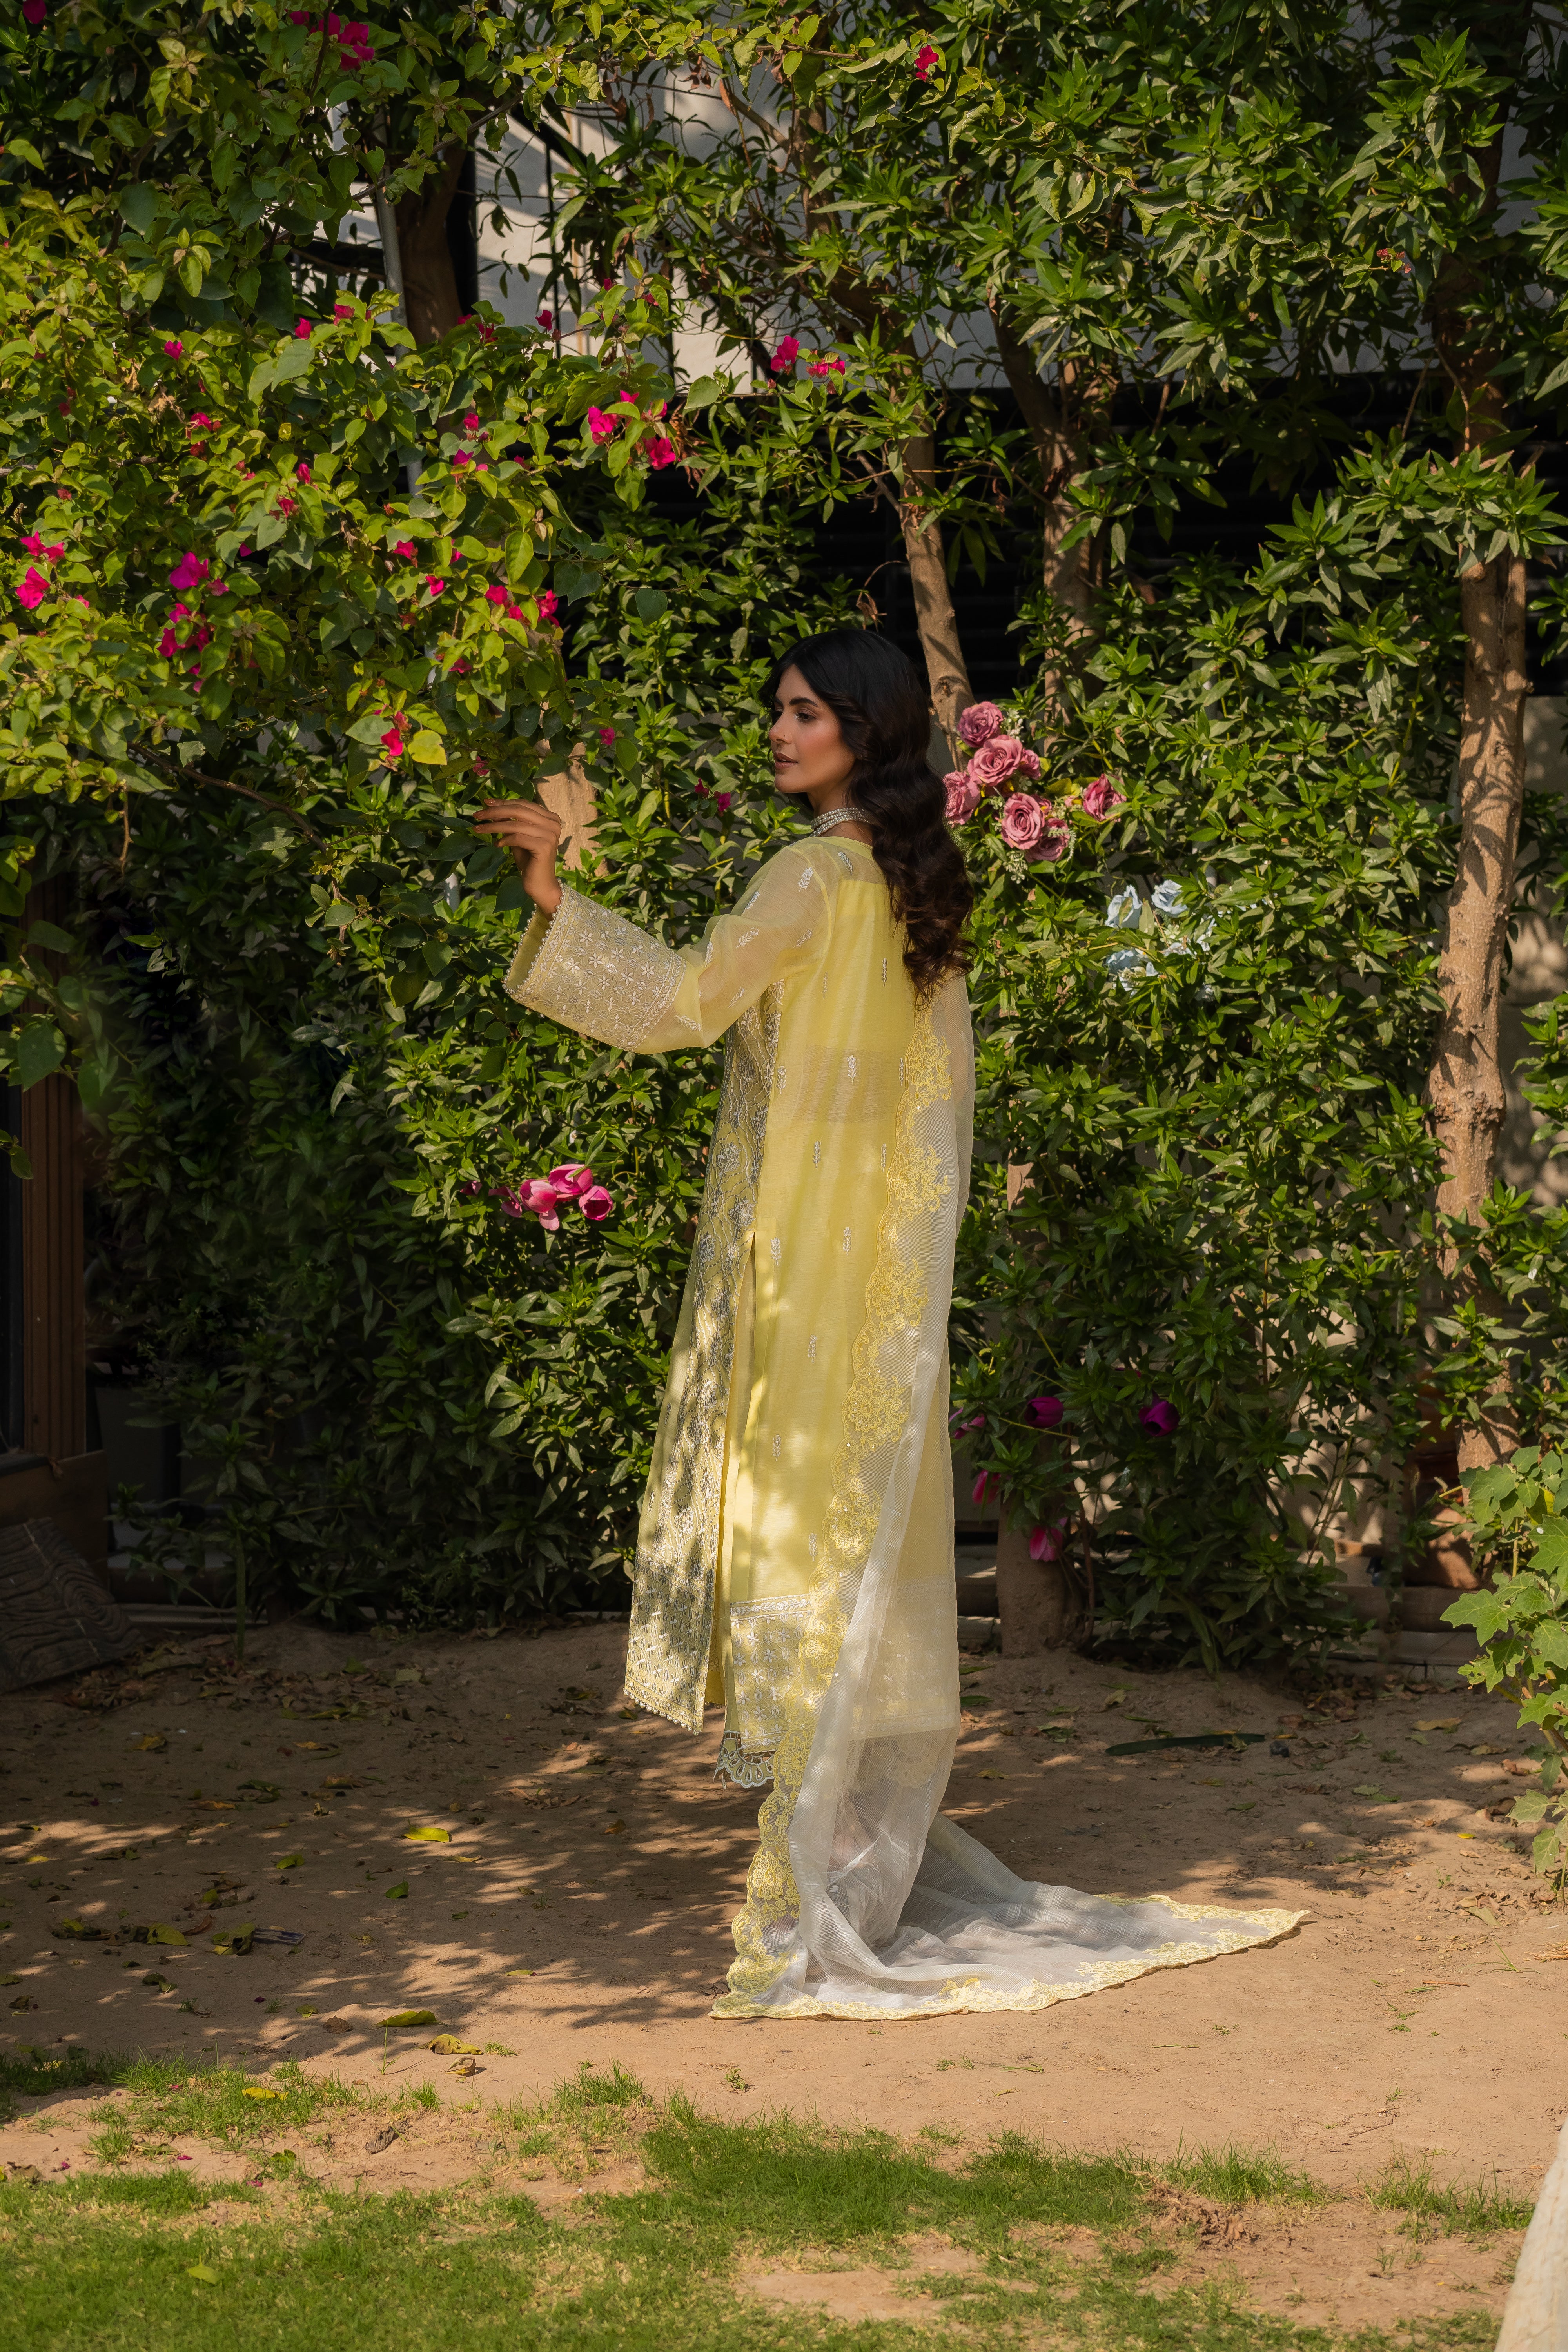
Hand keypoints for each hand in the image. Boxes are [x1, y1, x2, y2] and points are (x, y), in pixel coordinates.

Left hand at [473, 797, 562, 914]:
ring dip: (493, 826)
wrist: (541, 885)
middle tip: (477, 815)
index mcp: (550, 818)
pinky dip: (504, 839)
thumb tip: (492, 810)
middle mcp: (553, 823)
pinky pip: (517, 837)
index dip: (503, 802)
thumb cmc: (530, 862)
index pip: (523, 804)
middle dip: (495, 811)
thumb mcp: (517, 838)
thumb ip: (509, 823)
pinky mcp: (544, 845)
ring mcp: (550, 834)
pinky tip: (497, 844)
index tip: (485, 802)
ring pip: (515, 824)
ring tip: (478, 829)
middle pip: (518, 810)